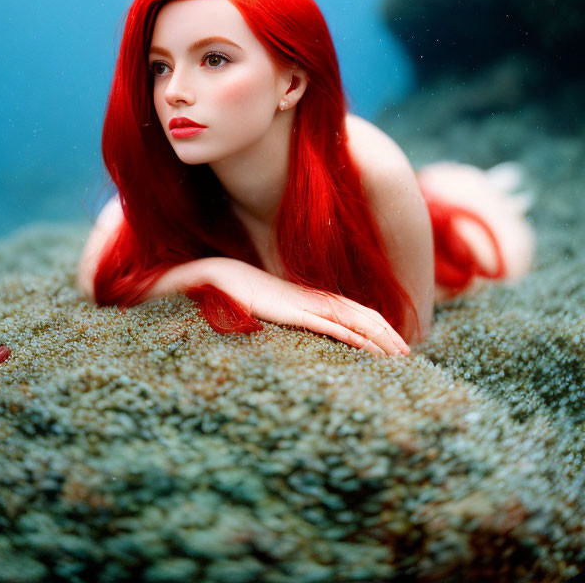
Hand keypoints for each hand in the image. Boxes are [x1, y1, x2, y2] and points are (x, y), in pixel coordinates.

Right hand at [200, 257, 409, 357]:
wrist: (225, 278)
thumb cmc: (248, 295)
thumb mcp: (278, 310)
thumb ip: (294, 318)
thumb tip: (307, 332)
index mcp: (317, 300)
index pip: (359, 313)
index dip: (381, 328)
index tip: (396, 346)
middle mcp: (319, 301)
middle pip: (365, 316)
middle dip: (389, 336)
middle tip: (408, 355)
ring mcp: (309, 305)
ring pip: (354, 322)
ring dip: (379, 338)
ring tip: (398, 356)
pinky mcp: (296, 314)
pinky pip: (331, 327)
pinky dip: (352, 337)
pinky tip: (367, 348)